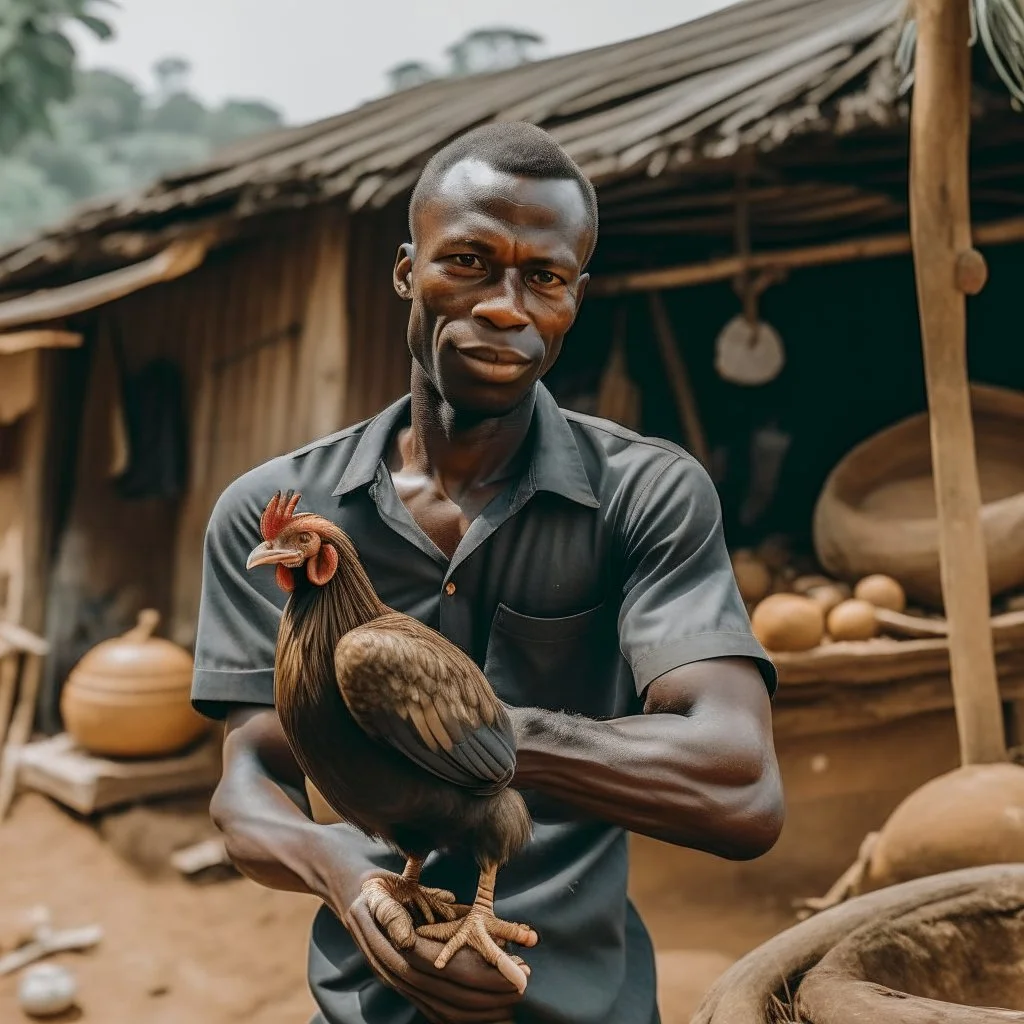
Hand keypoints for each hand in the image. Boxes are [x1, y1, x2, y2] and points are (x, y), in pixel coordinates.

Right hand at [342, 876, 528, 1023]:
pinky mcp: (407, 986)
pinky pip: (436, 1009)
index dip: (475, 972)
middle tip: (521, 986)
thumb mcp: (377, 894)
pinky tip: (486, 1015)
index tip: (505, 971)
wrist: (351, 898)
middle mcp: (397, 975)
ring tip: (510, 1002)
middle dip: (486, 992)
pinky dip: (462, 1014)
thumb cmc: (372, 891)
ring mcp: (401, 984)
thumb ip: (390, 914)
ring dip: (479, 1007)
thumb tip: (408, 939)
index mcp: (390, 953)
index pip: (440, 970)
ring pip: (443, 1007)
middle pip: (447, 993)